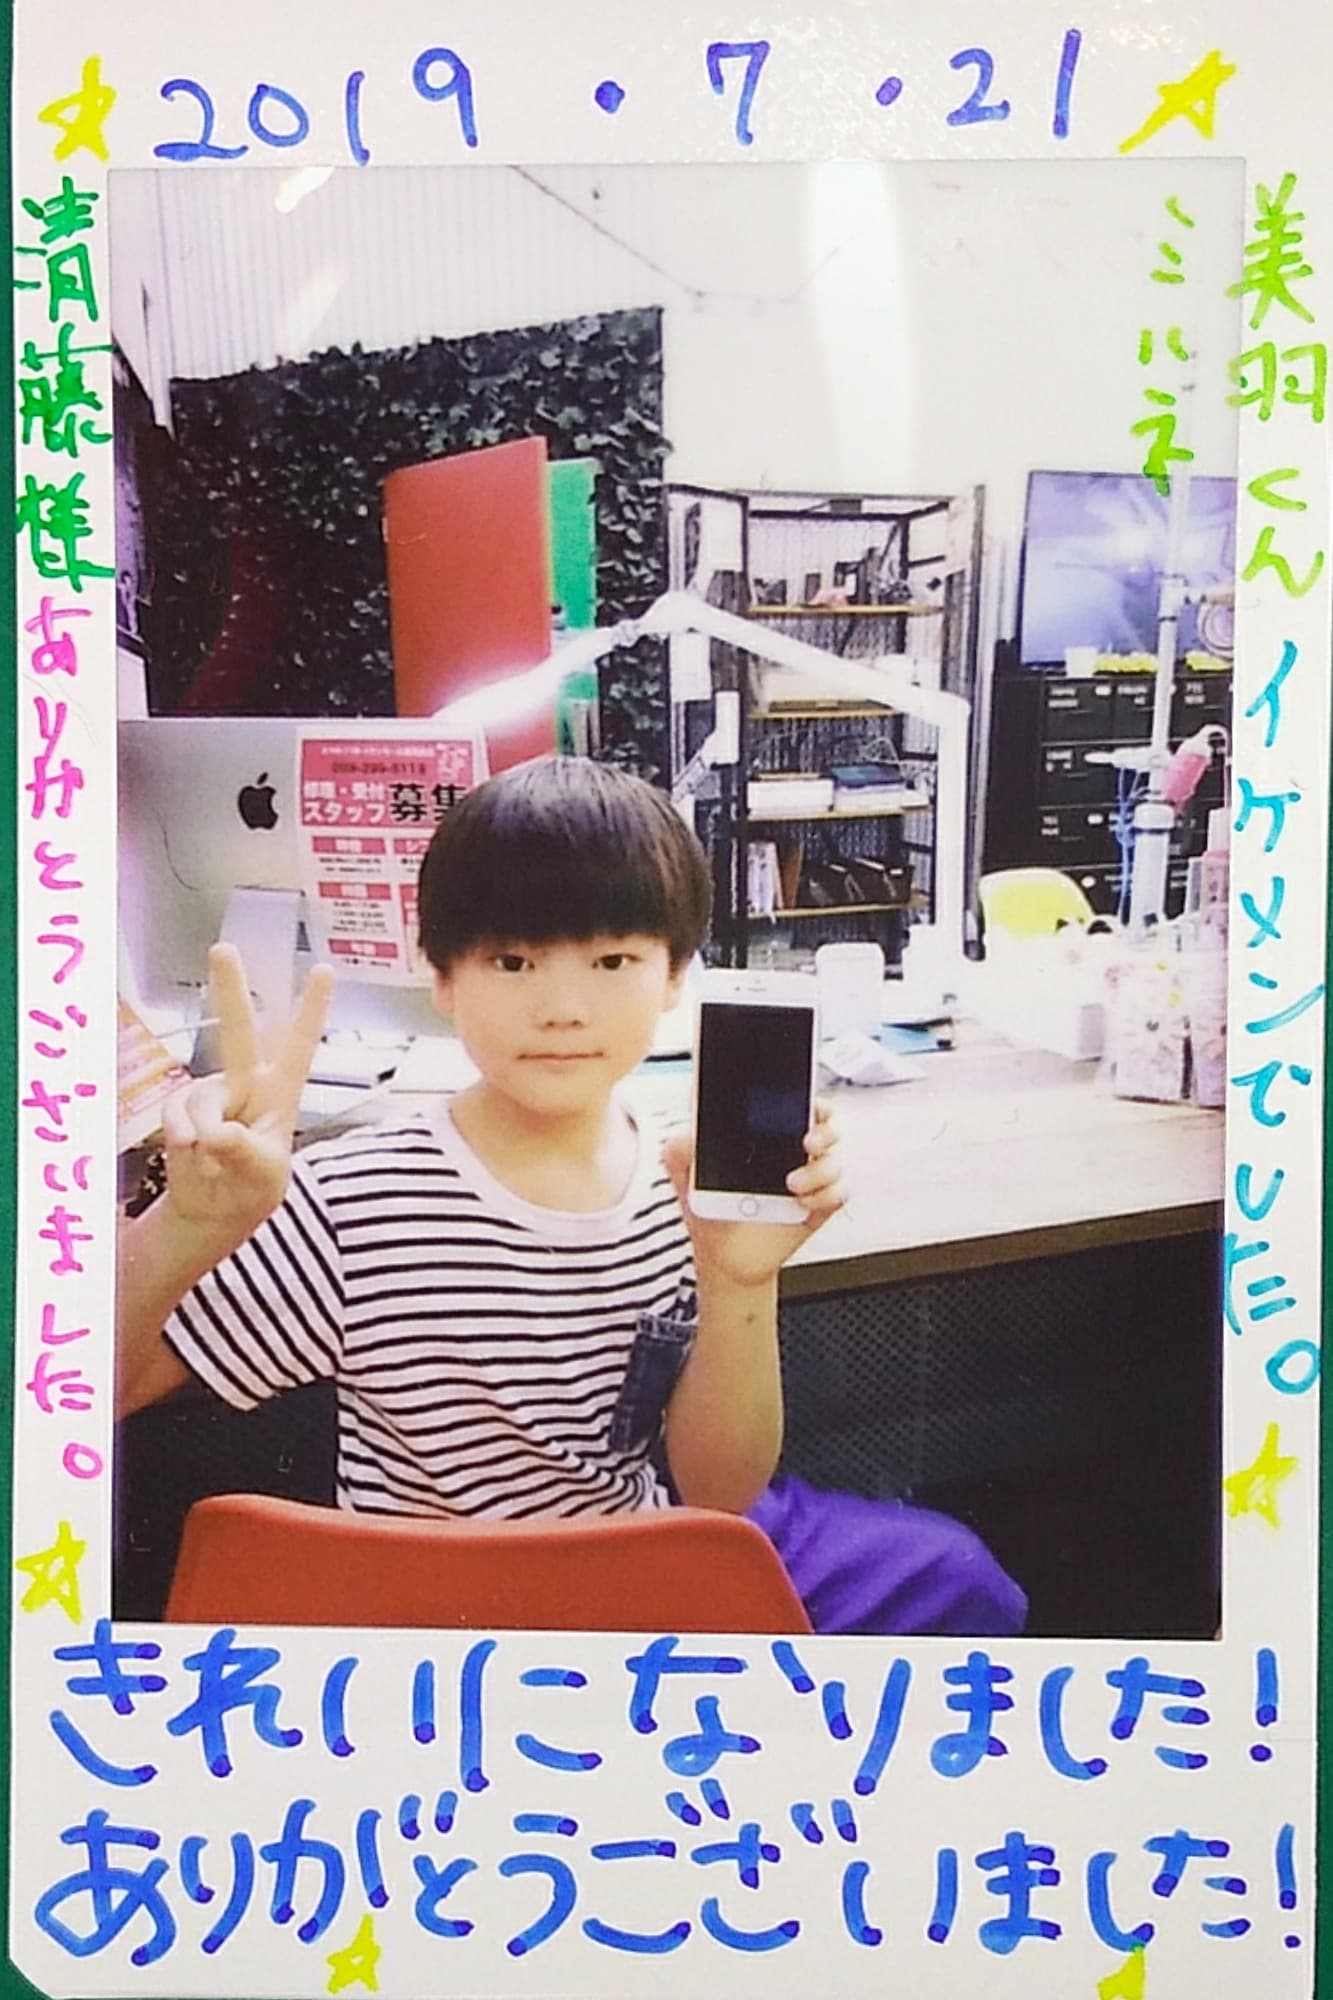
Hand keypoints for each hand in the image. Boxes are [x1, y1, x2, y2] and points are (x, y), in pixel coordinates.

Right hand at [159, 944, 333, 1253]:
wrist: (212, 1211)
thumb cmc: (252, 1189)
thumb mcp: (262, 1176)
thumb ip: (242, 1151)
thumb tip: (215, 1132)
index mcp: (281, 1093)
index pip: (300, 1045)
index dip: (311, 1009)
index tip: (324, 970)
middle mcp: (245, 1083)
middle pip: (238, 1029)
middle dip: (230, 988)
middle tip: (223, 948)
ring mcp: (212, 1093)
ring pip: (201, 1098)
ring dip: (202, 1131)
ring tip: (212, 1158)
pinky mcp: (183, 1107)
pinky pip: (176, 1113)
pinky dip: (181, 1137)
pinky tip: (190, 1153)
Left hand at [662, 1097, 846, 1290]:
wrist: (722, 1258)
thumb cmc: (709, 1210)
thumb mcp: (685, 1175)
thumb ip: (682, 1148)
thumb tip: (691, 1132)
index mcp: (764, 1135)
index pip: (793, 1102)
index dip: (803, 1094)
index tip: (799, 1099)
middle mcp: (791, 1153)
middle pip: (828, 1124)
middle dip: (826, 1128)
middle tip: (808, 1141)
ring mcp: (807, 1179)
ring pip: (834, 1161)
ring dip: (818, 1171)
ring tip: (790, 1184)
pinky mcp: (818, 1206)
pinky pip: (838, 1194)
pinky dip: (824, 1197)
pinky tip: (800, 1204)